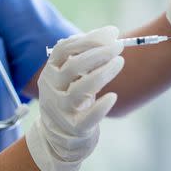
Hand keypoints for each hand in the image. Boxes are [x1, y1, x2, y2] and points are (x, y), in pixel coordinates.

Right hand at [26, 26, 124, 170]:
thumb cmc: (72, 98)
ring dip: (103, 73)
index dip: (89, 38)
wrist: (59, 137)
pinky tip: (113, 97)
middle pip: (73, 66)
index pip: (65, 49)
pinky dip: (101, 106)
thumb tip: (110, 34)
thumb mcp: (71, 77)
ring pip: (81, 89)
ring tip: (120, 62)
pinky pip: (88, 117)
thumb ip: (85, 57)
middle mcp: (52, 89)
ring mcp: (61, 109)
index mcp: (50, 72)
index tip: (113, 32)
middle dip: (99, 53)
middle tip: (119, 46)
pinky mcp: (74, 128)